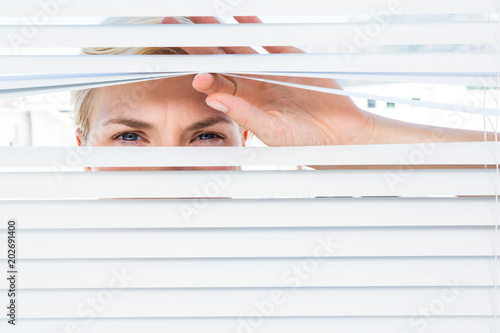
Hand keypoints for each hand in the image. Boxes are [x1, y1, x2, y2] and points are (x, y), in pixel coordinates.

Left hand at [162, 16, 371, 145]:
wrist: (339, 134)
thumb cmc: (304, 141)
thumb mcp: (273, 132)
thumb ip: (244, 114)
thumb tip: (212, 97)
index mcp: (242, 103)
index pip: (213, 83)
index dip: (197, 71)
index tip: (179, 61)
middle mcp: (251, 84)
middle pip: (218, 59)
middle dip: (196, 43)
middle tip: (172, 26)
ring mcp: (268, 70)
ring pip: (238, 46)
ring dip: (220, 30)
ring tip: (200, 14)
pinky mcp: (289, 59)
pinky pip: (267, 41)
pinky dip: (254, 28)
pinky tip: (238, 17)